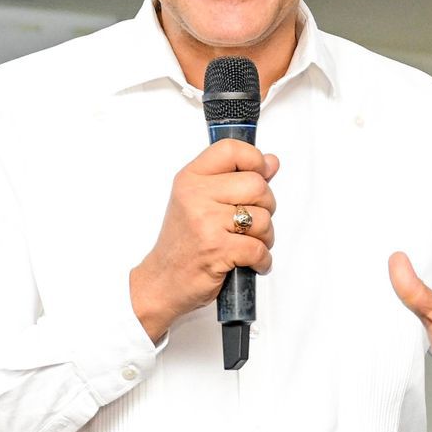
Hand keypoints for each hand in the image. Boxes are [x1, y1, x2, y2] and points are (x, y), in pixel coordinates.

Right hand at [129, 139, 278, 342]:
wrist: (161, 282)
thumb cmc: (182, 244)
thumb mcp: (199, 202)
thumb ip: (235, 179)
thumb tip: (271, 163)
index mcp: (191, 178)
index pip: (231, 149)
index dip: (254, 160)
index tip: (259, 175)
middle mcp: (195, 195)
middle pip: (257, 185)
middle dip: (266, 207)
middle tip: (252, 222)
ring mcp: (205, 222)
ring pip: (263, 218)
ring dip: (265, 237)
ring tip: (247, 244)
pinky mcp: (216, 250)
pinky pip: (259, 248)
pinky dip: (262, 260)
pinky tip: (250, 262)